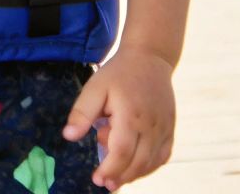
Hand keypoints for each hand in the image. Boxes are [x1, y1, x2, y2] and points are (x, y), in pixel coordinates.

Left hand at [62, 48, 176, 189]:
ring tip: (117, 177)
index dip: (110, 169)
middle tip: (104, 184)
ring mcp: (164, 127)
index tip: (97, 179)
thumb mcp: (95, 87)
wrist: (150, 58)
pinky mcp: (170, 128)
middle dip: (120, 176)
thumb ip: (82, 112)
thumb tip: (69, 136)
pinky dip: (150, 166)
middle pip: (138, 161)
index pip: (122, 151)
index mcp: (131, 115)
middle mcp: (151, 124)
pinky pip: (163, 155)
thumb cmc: (119, 73)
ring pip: (152, 162)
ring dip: (135, 174)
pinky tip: (136, 168)